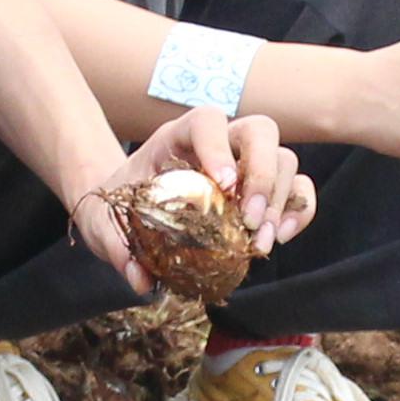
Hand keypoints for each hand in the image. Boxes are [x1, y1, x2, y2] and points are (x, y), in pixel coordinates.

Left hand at [71, 106, 315, 276]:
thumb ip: (115, 245)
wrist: (125, 211)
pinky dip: (298, 210)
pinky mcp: (262, 190)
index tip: (224, 184)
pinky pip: (297, 188)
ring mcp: (245, 163)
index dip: (218, 146)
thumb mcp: (101, 223)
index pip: (207, 121)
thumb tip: (142, 279)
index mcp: (177, 137)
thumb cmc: (116, 208)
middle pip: (260, 131)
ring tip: (260, 241)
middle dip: (263, 174)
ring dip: (281, 200)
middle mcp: (219, 142)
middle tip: (249, 220)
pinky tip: (280, 237)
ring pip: (284, 159)